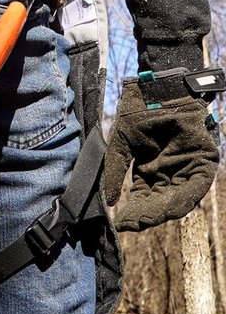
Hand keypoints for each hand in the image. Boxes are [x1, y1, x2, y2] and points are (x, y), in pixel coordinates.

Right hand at [105, 68, 220, 230]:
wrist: (159, 89)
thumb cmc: (138, 112)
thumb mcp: (121, 144)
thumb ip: (115, 172)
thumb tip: (109, 202)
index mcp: (149, 171)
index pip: (142, 198)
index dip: (132, 212)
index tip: (120, 223)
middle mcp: (169, 173)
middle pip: (159, 202)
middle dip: (146, 215)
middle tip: (134, 224)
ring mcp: (187, 168)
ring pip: (178, 198)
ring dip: (164, 211)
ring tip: (148, 219)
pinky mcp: (204, 161)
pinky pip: (197, 186)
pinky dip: (186, 198)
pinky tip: (170, 209)